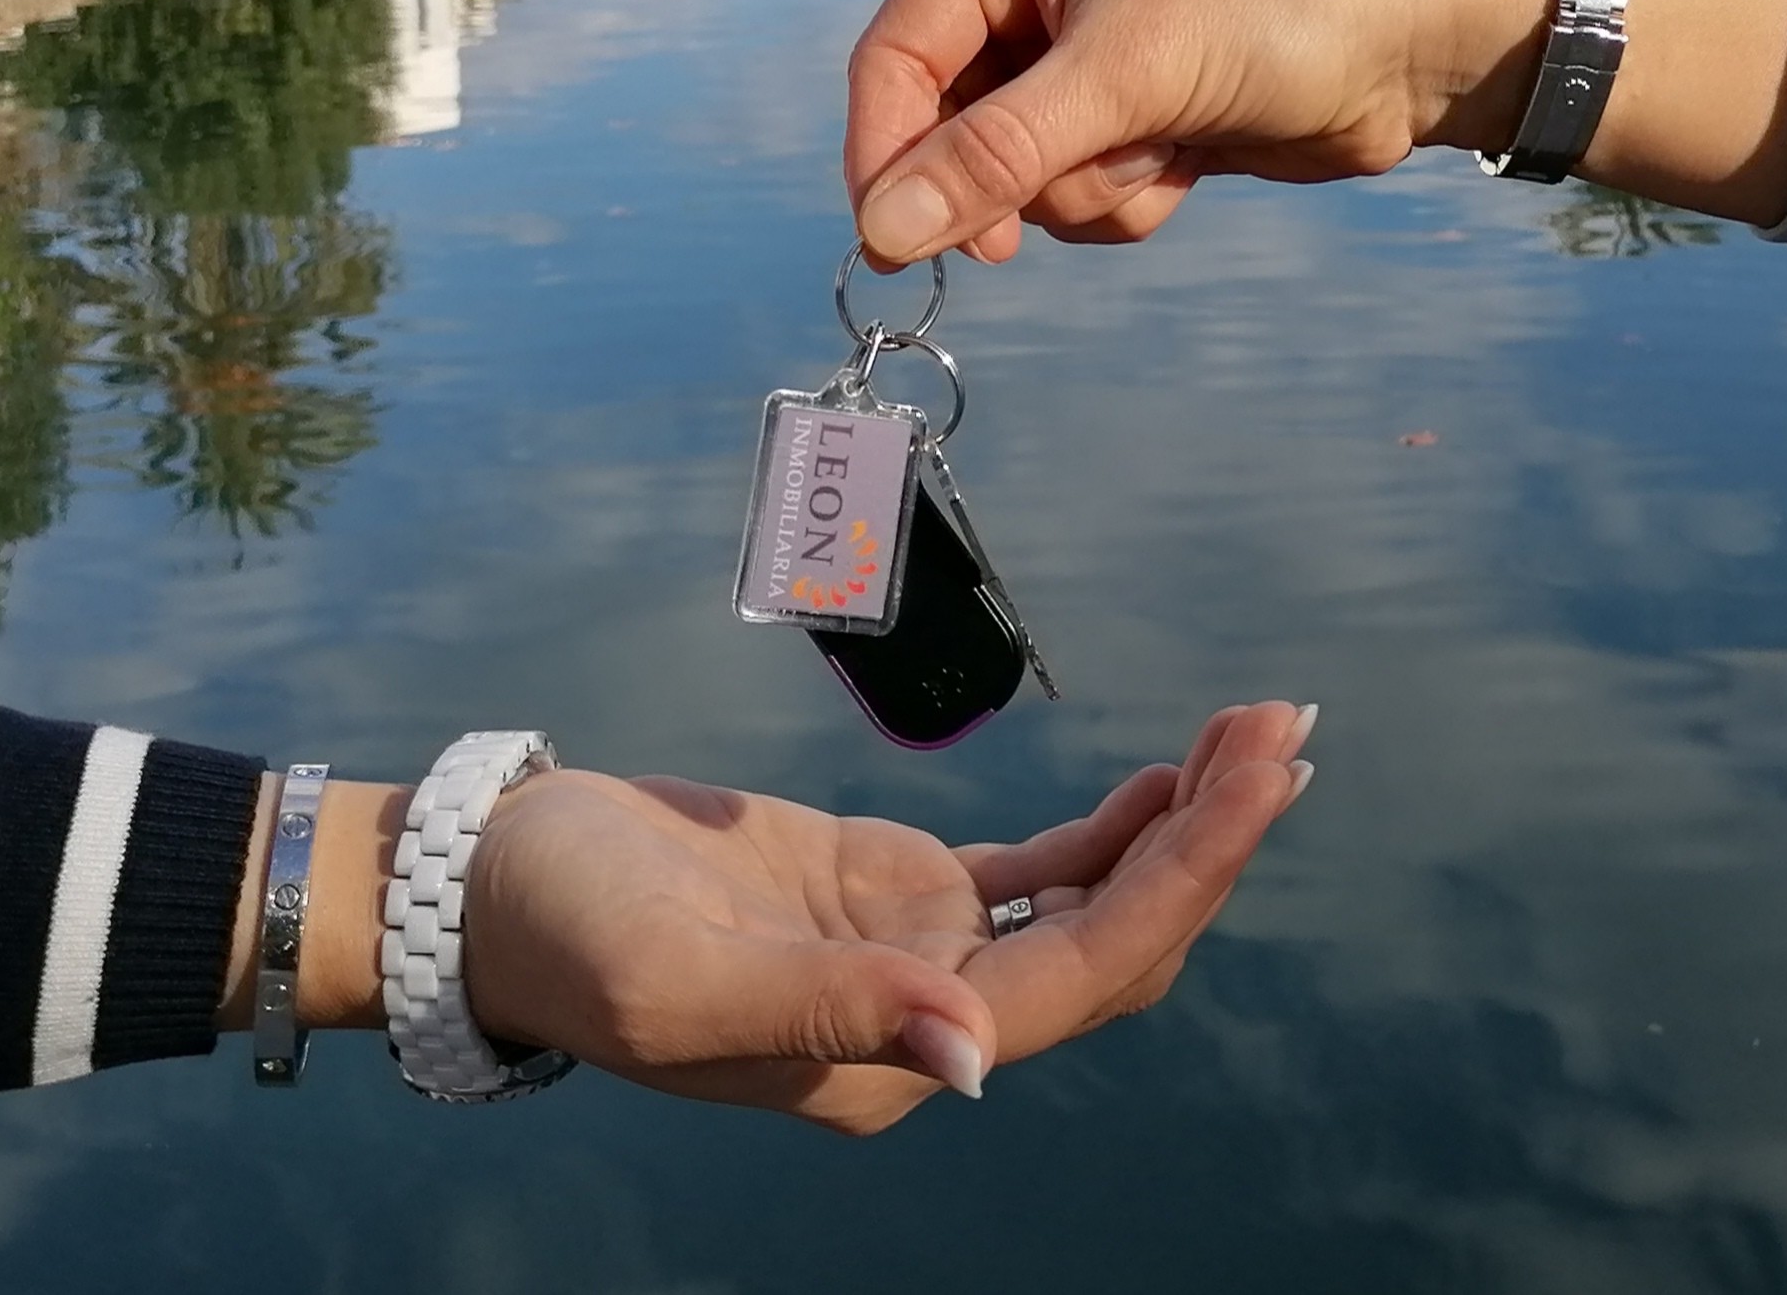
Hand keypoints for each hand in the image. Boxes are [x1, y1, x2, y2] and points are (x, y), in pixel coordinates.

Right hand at [456, 700, 1315, 1132]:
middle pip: (1119, 943)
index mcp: (886, 1059)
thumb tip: (978, 1058)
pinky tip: (1176, 775)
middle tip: (1289, 727)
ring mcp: (920, 955)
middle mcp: (927, 1021)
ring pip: (1097, 906)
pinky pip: (1043, 875)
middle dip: (1214, 840)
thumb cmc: (568, 928)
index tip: (1257, 782)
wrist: (498, 885)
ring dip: (1183, 827)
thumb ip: (829, 1009)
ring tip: (1262, 733)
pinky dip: (1117, 827)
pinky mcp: (901, 897)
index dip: (1183, 879)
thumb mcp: (677, 975)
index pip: (1085, 974)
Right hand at [846, 0, 1555, 263]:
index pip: (896, 57)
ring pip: (1014, 175)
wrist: (1415, 43)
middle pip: (947, 127)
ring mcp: (1079, 58)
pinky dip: (1120, 199)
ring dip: (1081, 190)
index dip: (886, 153)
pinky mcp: (1129, 116)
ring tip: (1160, 152)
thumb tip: (880, 232)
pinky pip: (1073, 193)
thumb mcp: (1128, 75)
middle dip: (1011, 177)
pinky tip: (1186, 165)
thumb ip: (998, 154)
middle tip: (1026, 230)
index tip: (894, 244)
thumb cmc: (1278, 8)